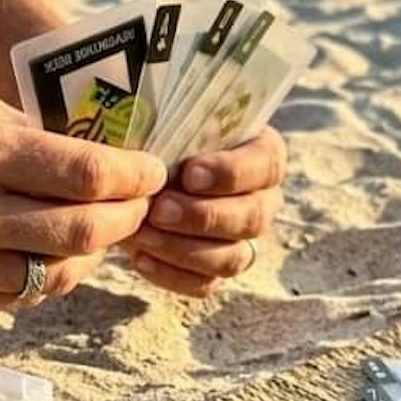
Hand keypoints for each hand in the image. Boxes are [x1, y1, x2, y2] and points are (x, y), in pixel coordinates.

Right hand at [0, 81, 166, 312]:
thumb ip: (31, 138)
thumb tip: (98, 162)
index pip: (85, 174)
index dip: (134, 177)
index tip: (153, 172)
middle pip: (82, 231)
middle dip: (126, 218)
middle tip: (140, 206)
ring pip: (56, 275)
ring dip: (92, 255)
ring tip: (101, 233)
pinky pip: (18, 297)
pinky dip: (49, 279)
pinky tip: (57, 258)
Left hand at [124, 127, 286, 296]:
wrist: (133, 177)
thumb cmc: (154, 137)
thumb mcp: (164, 115)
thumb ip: (173, 116)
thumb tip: (161, 129)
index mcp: (261, 154)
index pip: (267, 165)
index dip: (232, 173)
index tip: (189, 173)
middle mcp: (261, 200)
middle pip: (253, 218)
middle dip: (204, 216)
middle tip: (159, 209)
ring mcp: (241, 241)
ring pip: (232, 258)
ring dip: (185, 249)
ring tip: (142, 235)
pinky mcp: (214, 271)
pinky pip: (205, 284)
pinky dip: (172, 275)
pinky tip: (140, 258)